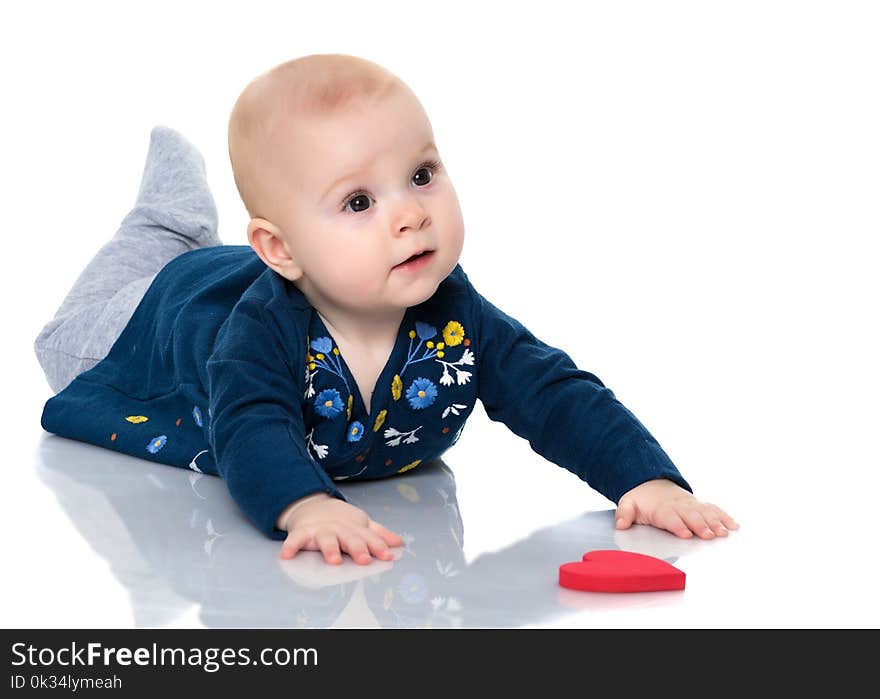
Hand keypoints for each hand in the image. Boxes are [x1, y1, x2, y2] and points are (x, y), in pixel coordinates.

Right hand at [279, 494, 403, 564]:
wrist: (313, 506)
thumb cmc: (341, 522)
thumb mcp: (361, 525)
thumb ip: (379, 535)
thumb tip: (399, 543)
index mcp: (355, 529)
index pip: (369, 538)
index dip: (378, 547)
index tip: (388, 556)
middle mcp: (339, 529)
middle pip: (350, 539)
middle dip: (358, 548)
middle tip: (365, 560)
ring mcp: (321, 530)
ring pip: (326, 539)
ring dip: (330, 549)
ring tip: (334, 560)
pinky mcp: (303, 532)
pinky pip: (295, 539)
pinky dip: (291, 545)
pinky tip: (287, 555)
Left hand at [615, 479, 738, 539]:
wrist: (652, 484)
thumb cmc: (641, 500)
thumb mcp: (628, 503)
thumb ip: (624, 513)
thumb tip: (620, 524)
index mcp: (661, 508)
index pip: (670, 517)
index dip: (678, 525)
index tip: (685, 534)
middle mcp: (679, 506)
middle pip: (691, 516)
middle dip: (700, 526)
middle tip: (709, 536)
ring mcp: (691, 505)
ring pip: (705, 513)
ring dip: (716, 522)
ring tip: (724, 533)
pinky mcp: (700, 505)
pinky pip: (714, 509)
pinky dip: (725, 516)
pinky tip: (734, 526)